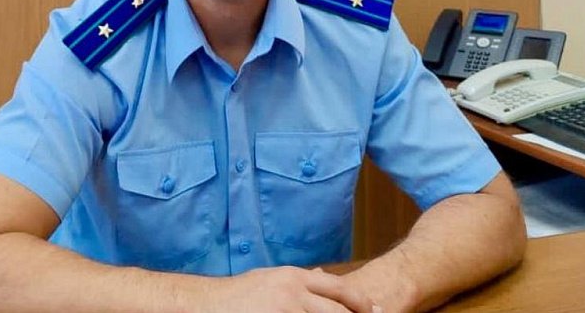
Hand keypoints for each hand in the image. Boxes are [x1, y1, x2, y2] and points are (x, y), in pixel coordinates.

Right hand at [192, 266, 380, 312]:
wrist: (207, 304)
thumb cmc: (237, 295)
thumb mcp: (269, 279)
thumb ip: (296, 280)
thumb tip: (321, 275)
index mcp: (293, 277)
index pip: (338, 288)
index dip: (361, 302)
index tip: (377, 311)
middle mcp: (293, 291)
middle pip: (339, 309)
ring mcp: (285, 309)